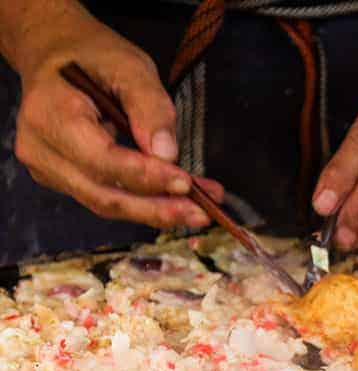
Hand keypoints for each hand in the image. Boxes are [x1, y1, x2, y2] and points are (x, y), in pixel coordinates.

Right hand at [11, 9, 222, 227]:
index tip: (187, 183)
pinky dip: (143, 204)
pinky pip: (105, 199)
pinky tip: (177, 202)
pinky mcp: (62, 180)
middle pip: (103, 195)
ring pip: (106, 204)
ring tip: (199, 211)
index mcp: (49, 115)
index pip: (101, 160)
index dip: (146, 176)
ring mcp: (47, 169)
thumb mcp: (130, 67)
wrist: (54, 55)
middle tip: (202, 214)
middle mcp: (40, 150)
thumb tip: (166, 154)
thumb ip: (150, 108)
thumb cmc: (93, 57)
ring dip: (156, 212)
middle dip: (157, 208)